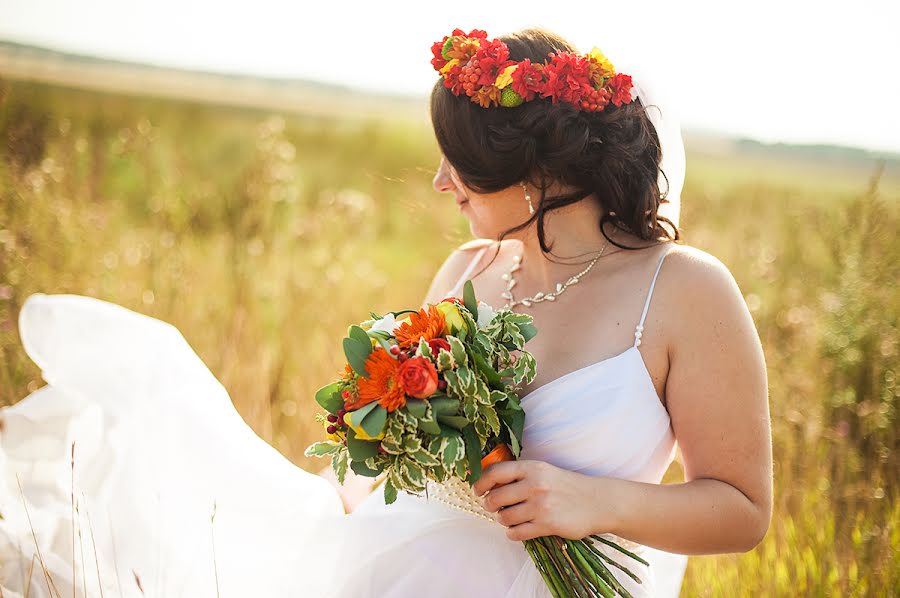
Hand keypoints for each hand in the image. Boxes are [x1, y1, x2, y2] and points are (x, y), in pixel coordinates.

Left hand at [472, 459, 614, 541]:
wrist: (597, 501)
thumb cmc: (566, 486)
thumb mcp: (544, 471)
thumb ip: (520, 475)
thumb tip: (489, 484)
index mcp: (532, 467)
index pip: (495, 472)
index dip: (481, 482)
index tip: (477, 490)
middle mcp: (535, 484)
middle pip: (495, 497)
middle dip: (490, 505)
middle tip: (493, 507)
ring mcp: (541, 505)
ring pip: (504, 517)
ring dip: (502, 520)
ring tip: (509, 518)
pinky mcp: (548, 525)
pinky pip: (517, 533)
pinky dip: (513, 533)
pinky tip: (517, 530)